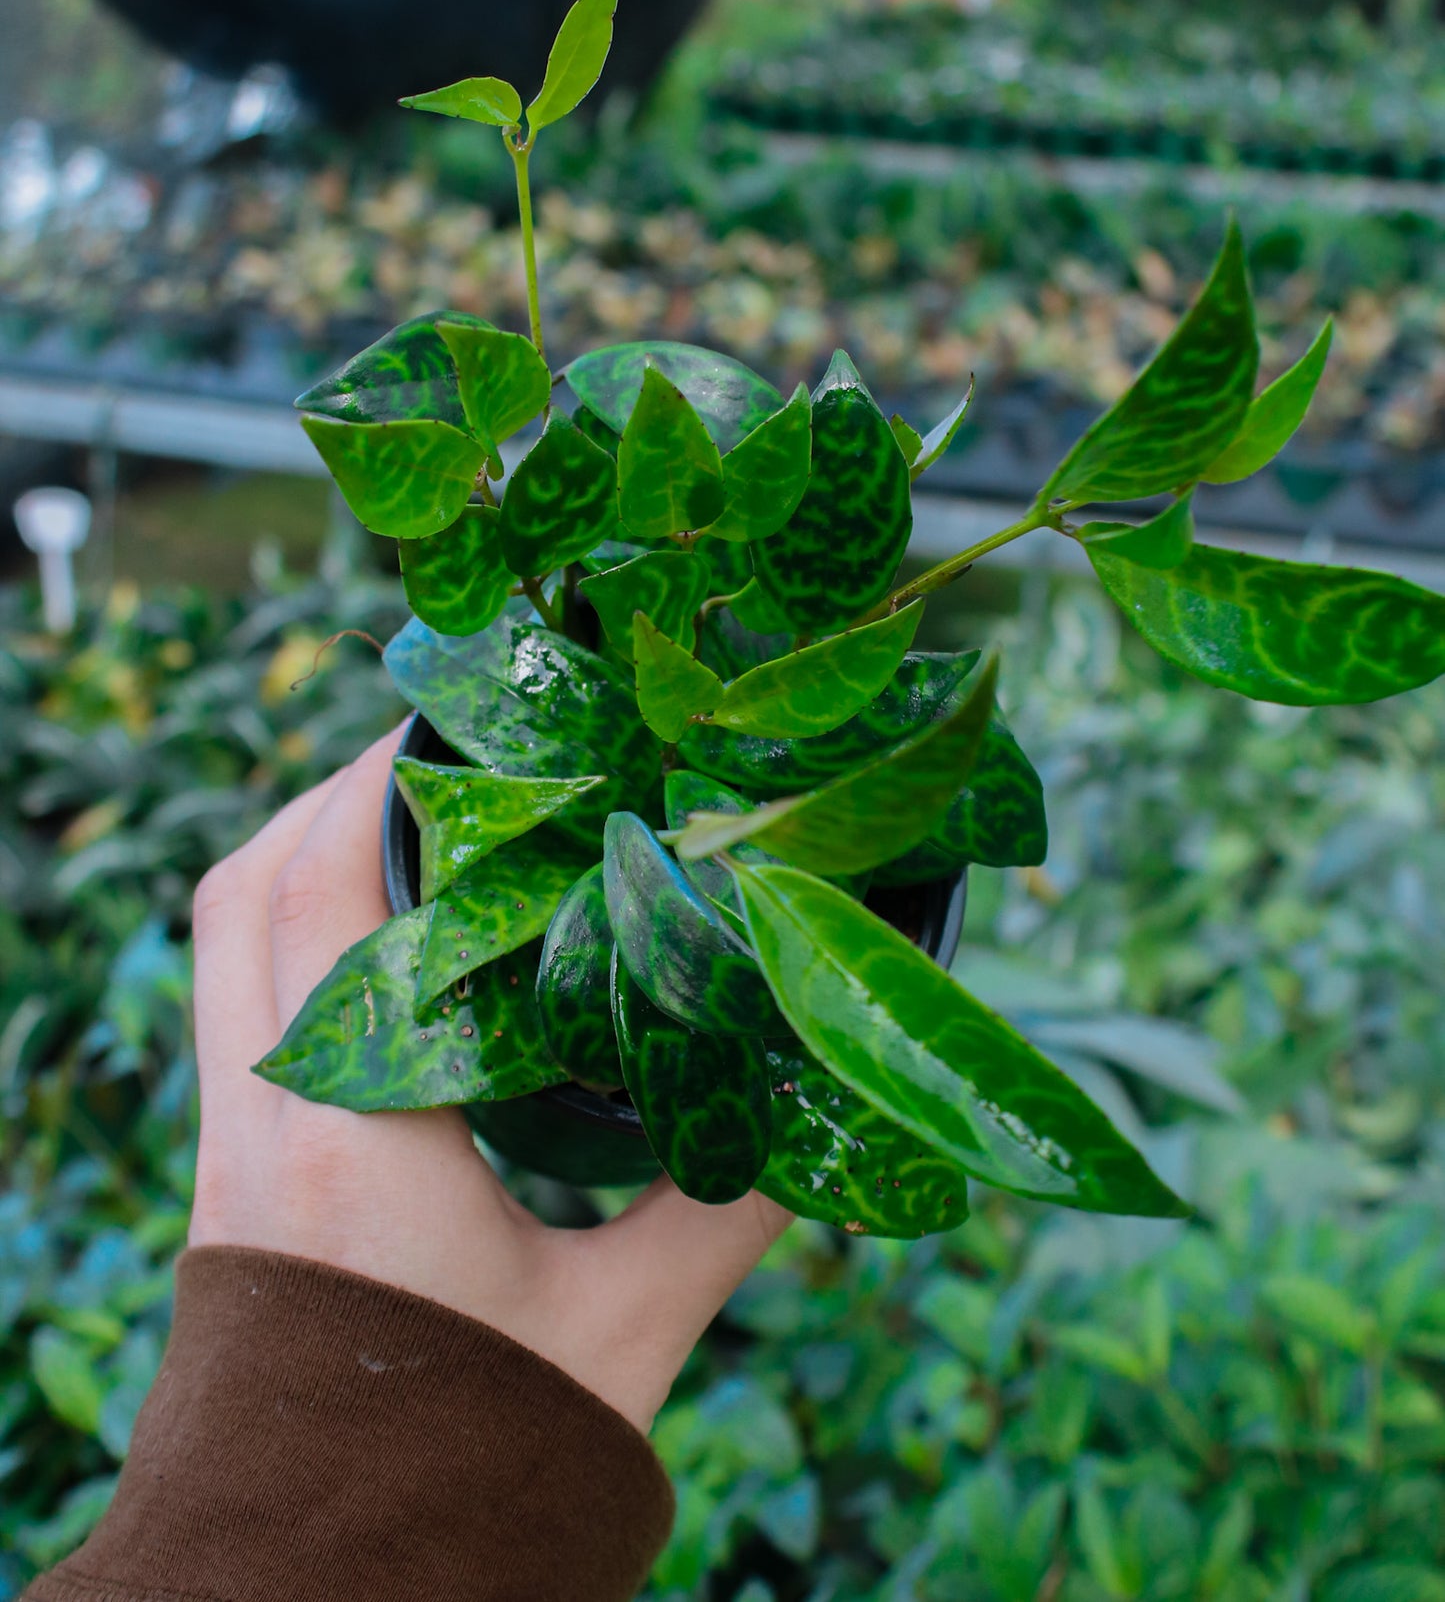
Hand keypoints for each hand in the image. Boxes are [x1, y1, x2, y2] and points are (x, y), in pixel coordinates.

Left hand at [188, 729, 791, 1430]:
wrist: (323, 1575)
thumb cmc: (475, 1455)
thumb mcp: (622, 1329)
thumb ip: (724, 1213)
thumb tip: (826, 1115)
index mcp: (352, 1129)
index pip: (329, 892)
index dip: (380, 785)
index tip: (463, 725)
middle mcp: (265, 1112)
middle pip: (249, 885)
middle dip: (334, 791)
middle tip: (444, 751)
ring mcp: (230, 1139)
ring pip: (226, 935)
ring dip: (300, 851)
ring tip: (410, 814)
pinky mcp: (228, 1169)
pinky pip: (233, 994)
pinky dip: (289, 924)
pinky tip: (381, 933)